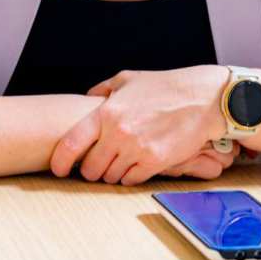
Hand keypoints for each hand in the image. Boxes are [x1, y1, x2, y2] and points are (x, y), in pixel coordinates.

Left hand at [49, 65, 227, 185]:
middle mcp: (118, 133)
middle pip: (90, 168)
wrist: (202, 98)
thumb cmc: (167, 87)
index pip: (71, 143)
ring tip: (122, 160)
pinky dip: (131, 176)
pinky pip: (131, 180)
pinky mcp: (155, 162)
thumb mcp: (129, 79)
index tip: (59, 168)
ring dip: (112, 172)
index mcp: (108, 112)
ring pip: (110, 177)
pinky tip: (137, 164)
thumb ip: (103, 91)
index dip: (60, 161)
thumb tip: (88, 100)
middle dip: (91, 169)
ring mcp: (136, 149)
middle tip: (98, 164)